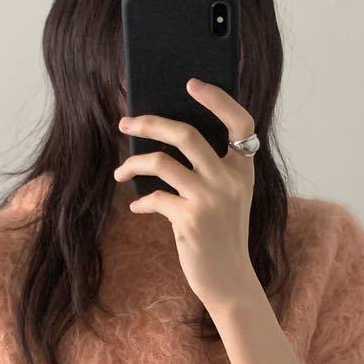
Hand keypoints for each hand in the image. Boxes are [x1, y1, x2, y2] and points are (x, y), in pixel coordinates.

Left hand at [113, 78, 258, 311]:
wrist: (230, 280)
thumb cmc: (224, 237)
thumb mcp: (229, 199)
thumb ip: (212, 172)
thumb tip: (168, 144)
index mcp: (242, 170)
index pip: (240, 122)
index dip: (217, 99)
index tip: (192, 83)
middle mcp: (229, 180)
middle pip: (186, 134)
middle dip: (150, 123)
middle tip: (126, 122)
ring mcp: (210, 199)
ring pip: (161, 162)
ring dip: (133, 164)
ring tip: (122, 171)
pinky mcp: (190, 220)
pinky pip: (154, 198)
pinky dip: (142, 201)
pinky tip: (138, 208)